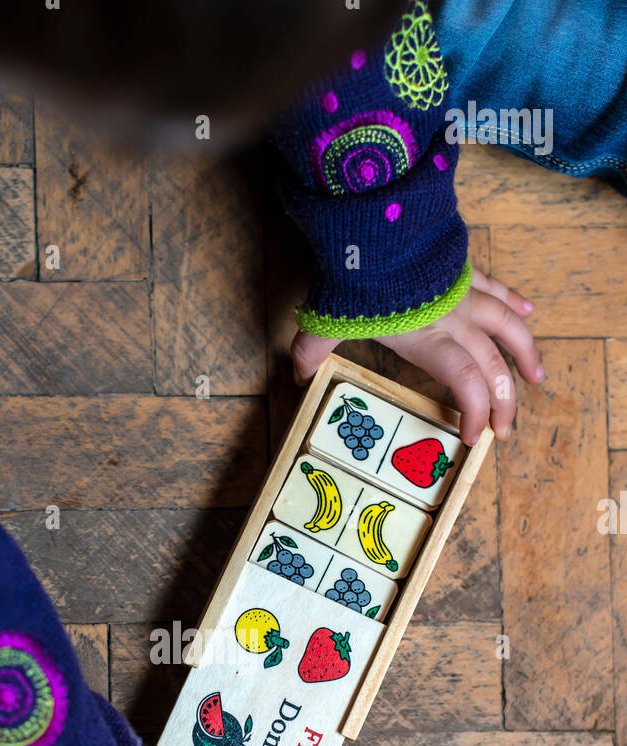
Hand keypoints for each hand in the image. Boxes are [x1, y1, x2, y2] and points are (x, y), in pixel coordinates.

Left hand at [291, 268, 543, 445]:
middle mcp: (455, 320)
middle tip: (506, 430)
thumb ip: (313, 350)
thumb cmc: (359, 275)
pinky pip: (496, 287)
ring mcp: (463, 293)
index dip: (477, 413)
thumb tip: (297, 375)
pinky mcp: (463, 268)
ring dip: (524, 354)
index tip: (475, 437)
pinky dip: (513, 300)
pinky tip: (528, 310)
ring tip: (536, 378)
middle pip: (493, 366)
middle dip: (504, 401)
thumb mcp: (329, 319)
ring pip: (507, 326)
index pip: (465, 384)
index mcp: (429, 340)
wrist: (379, 218)